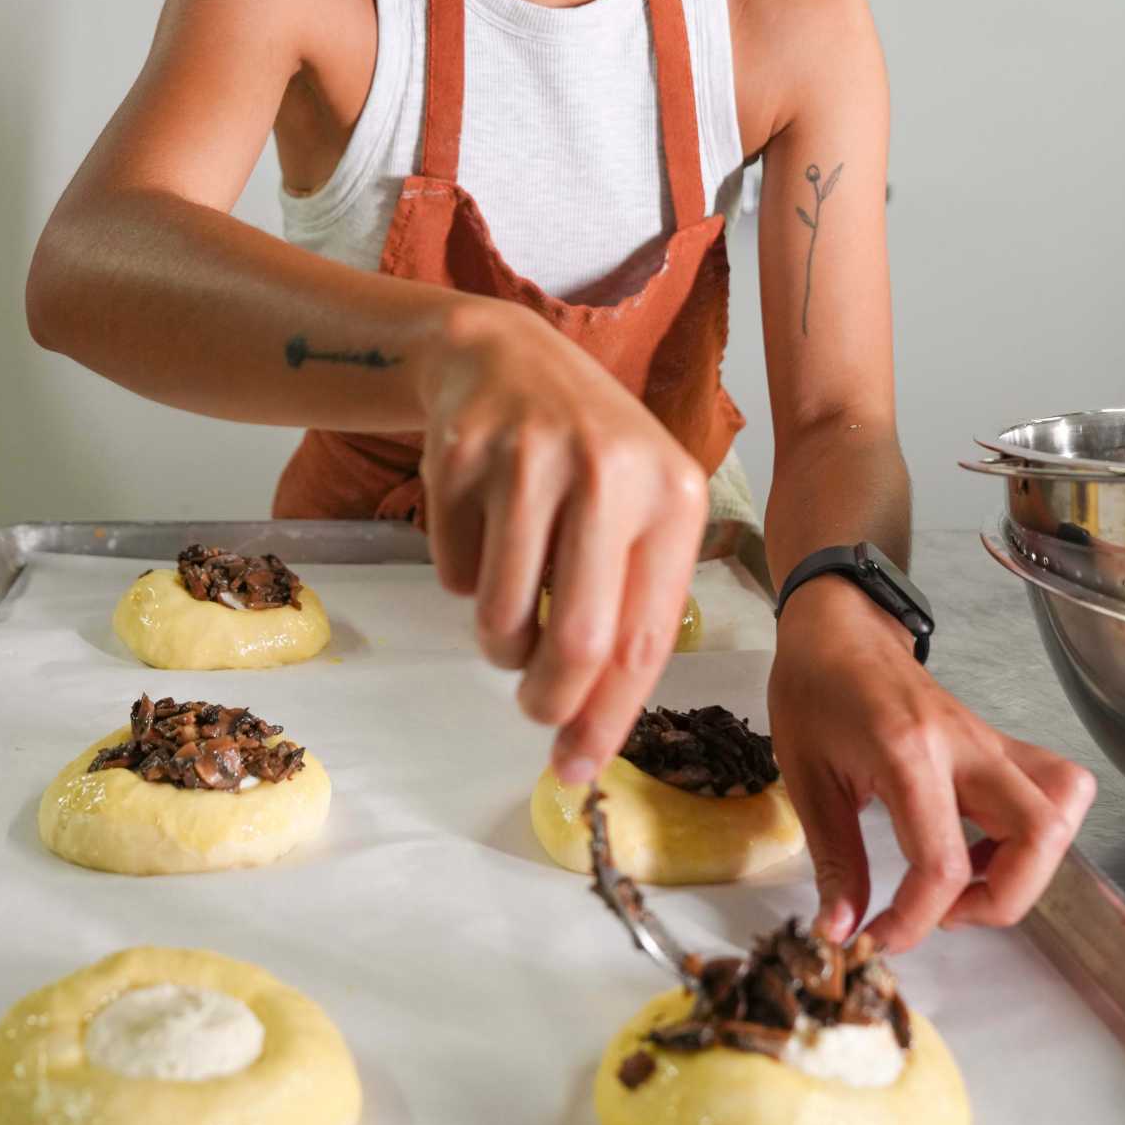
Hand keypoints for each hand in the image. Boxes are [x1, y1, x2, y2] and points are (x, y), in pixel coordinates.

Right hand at [417, 298, 707, 782]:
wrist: (503, 356)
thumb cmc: (584, 457)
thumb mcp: (636, 508)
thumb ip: (630, 606)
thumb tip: (590, 730)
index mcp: (670, 494)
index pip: (644, 639)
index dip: (607, 719)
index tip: (577, 768)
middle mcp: (607, 471)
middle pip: (578, 639)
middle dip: (548, 699)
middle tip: (533, 709)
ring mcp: (530, 458)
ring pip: (504, 615)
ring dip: (499, 641)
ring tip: (511, 607)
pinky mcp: (461, 455)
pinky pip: (454, 573)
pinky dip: (464, 581)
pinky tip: (483, 533)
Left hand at [768, 576, 1095, 950]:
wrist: (836, 625)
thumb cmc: (813, 689)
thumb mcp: (805, 777)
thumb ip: (833, 860)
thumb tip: (840, 931)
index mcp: (908, 752)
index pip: (942, 861)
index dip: (915, 919)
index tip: (879, 936)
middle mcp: (965, 745)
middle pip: (1040, 832)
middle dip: (1003, 900)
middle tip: (943, 910)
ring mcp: (989, 740)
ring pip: (1063, 807)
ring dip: (1029, 866)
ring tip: (965, 881)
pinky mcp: (998, 742)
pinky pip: (1051, 788)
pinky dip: (1031, 835)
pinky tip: (975, 847)